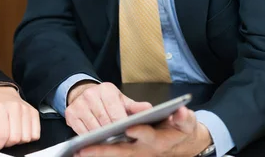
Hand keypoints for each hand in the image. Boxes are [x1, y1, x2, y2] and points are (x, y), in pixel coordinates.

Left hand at [0, 86, 40, 150]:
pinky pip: (35, 135)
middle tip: (4, 137)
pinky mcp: (35, 113)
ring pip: (26, 138)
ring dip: (18, 141)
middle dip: (8, 143)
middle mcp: (15, 107)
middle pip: (15, 138)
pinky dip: (28, 137)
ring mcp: (26, 109)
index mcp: (0, 108)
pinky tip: (21, 131)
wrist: (3, 95)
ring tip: (12, 133)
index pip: (2, 134)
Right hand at [65, 82, 151, 133]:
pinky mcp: (70, 113)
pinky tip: (96, 138)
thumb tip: (149, 109)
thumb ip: (135, 107)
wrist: (85, 93)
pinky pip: (81, 131)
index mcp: (106, 90)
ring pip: (93, 128)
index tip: (128, 133)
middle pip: (104, 122)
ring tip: (109, 139)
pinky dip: (90, 137)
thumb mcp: (122, 100)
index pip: (116, 113)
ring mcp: (79, 104)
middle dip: (113, 133)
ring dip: (101, 137)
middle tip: (120, 139)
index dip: (122, 125)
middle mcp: (90, 95)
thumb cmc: (106, 99)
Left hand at [74, 105, 212, 156]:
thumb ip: (182, 118)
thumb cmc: (181, 129)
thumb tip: (181, 111)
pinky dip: (98, 153)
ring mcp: (135, 153)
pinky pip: (112, 154)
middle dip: (104, 150)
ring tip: (78, 150)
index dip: (140, 132)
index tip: (129, 127)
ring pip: (114, 154)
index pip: (148, 136)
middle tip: (86, 149)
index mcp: (158, 141)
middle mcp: (144, 150)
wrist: (181, 142)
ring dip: (97, 153)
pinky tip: (82, 150)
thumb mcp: (186, 122)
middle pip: (122, 152)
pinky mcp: (129, 153)